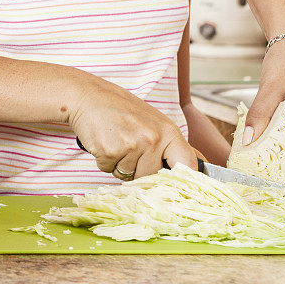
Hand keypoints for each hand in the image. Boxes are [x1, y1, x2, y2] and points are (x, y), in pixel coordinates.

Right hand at [68, 74, 197, 179]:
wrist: (89, 96)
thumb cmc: (121, 109)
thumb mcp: (153, 121)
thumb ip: (169, 145)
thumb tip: (195, 168)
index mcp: (168, 131)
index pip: (188, 164)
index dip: (184, 180)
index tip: (177, 187)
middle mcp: (152, 138)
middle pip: (152, 177)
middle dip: (139, 170)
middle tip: (129, 147)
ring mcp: (131, 145)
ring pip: (128, 176)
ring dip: (119, 165)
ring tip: (116, 140)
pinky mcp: (110, 151)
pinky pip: (109, 170)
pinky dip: (105, 161)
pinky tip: (104, 141)